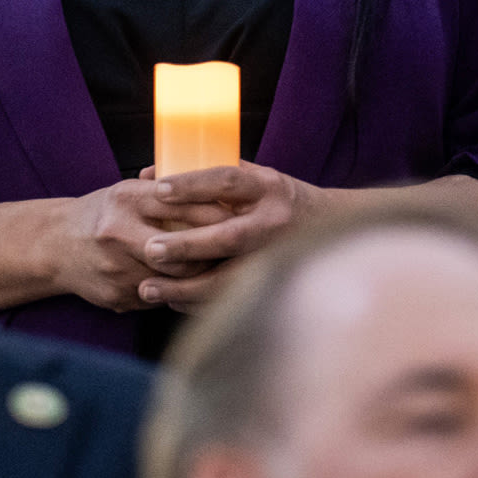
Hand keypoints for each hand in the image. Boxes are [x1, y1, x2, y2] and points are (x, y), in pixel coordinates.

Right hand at [45, 174, 230, 312]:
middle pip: (182, 248)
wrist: (55, 245)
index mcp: (127, 198)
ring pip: (174, 278)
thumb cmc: (103, 214)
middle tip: (240, 249)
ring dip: (201, 276)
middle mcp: (118, 231)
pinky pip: (160, 297)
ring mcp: (116, 267)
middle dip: (214, 250)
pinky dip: (179, 291)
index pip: (181, 203)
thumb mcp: (129, 192)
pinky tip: (193, 287)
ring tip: (223, 269)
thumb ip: (167, 191)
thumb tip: (216, 184)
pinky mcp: (116, 295)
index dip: (216, 212)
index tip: (240, 215)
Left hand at [140, 163, 323, 311]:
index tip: (159, 190)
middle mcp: (274, 222)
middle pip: (229, 237)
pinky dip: (199, 303)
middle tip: (150, 249)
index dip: (193, 185)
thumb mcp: (252, 177)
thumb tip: (148, 173)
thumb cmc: (276, 198)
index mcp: (267, 187)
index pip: (227, 181)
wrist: (329, 226)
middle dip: (187, 245)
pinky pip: (233, 300)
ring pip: (229, 278)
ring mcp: (276, 257)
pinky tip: (171, 302)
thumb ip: (206, 175)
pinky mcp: (274, 285)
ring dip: (186, 287)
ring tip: (148, 288)